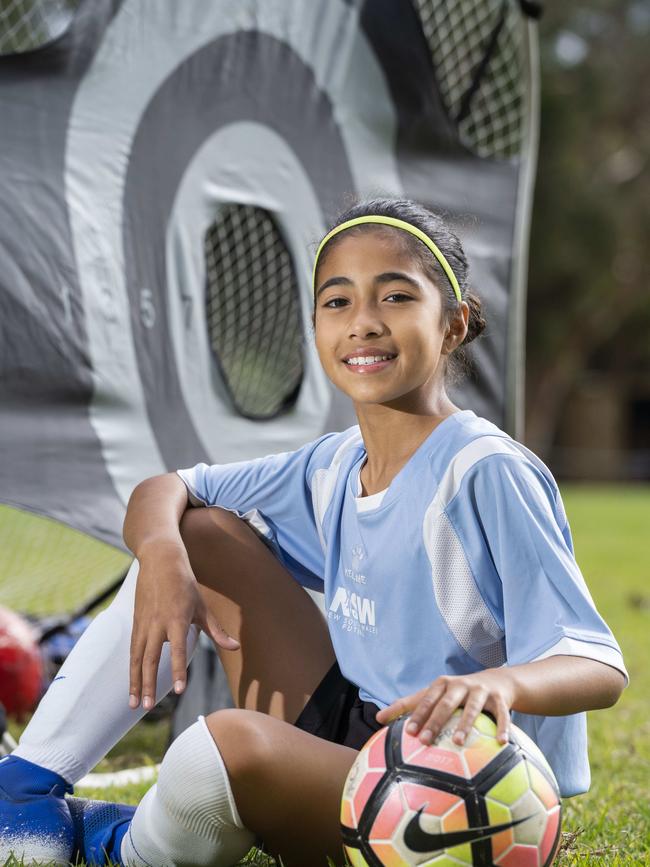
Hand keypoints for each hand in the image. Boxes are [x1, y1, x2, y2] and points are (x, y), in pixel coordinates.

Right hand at [128, 542, 239, 709]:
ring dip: (135, 682)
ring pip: (137, 658)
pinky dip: (132, 669)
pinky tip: (132, 685)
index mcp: (176, 619)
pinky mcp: (136, 623)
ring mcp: (143, 624)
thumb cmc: (185, 583)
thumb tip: (236, 647)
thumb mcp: (203, 606)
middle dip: (148, 684)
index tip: (178, 690)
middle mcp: (157, 624)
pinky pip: (133, 650)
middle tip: (148, 707)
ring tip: (135, 704)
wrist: (160, 560)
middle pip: (151, 659)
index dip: (178, 670)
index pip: (177, 649)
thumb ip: (217, 630)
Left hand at [375, 669, 515, 746]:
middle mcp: (460, 685)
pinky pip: (502, 714)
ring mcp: (480, 691)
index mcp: (442, 685)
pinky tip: (501, 743)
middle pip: (445, 703)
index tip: (407, 732)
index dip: (416, 714)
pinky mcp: (499, 699)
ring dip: (465, 724)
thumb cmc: (458, 693)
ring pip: (472, 707)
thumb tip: (378, 718)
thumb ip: (409, 705)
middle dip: (435, 721)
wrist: (496, 682)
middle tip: (425, 741)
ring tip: (458, 742)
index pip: (425, 699)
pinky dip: (502, 727)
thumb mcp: (435, 694)